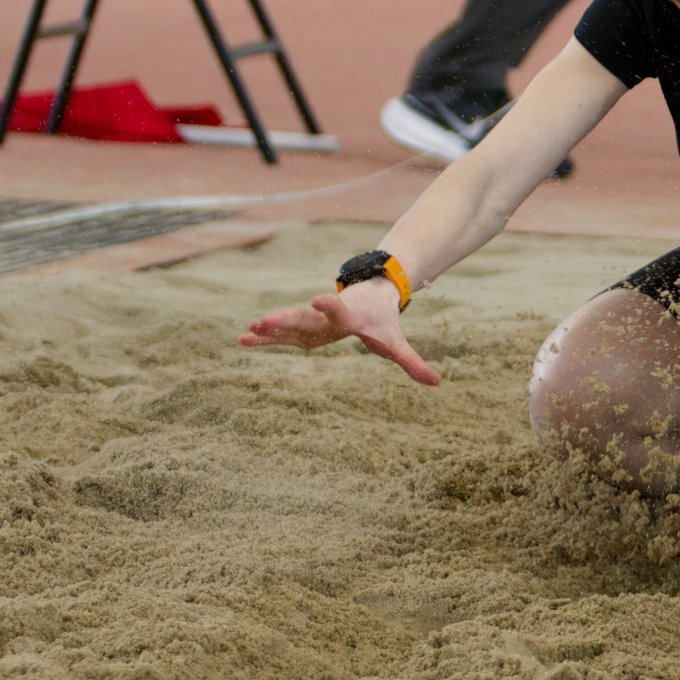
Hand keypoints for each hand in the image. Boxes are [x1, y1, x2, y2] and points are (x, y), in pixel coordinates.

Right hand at [240, 278, 440, 385]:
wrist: (369, 297)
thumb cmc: (382, 323)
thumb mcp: (396, 342)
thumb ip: (412, 362)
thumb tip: (438, 383)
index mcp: (348, 316)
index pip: (338, 308)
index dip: (329, 303)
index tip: (318, 296)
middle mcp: (324, 315)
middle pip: (304, 316)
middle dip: (285, 319)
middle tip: (264, 319)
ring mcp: (310, 320)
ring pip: (287, 323)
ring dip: (269, 328)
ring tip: (247, 331)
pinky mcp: (302, 329)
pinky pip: (279, 335)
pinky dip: (263, 338)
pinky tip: (242, 339)